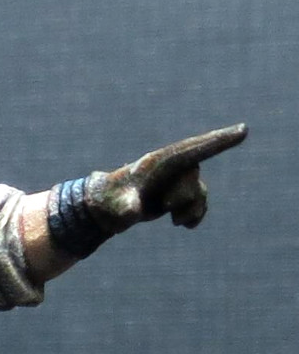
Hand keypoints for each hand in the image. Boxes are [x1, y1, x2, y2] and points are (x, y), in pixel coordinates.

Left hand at [86, 123, 247, 233]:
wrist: (109, 209)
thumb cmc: (110, 202)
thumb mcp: (116, 207)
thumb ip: (125, 209)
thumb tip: (132, 213)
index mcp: (161, 160)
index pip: (196, 148)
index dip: (219, 140)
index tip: (244, 129)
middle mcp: (174, 166)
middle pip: (194, 182)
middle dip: (182, 200)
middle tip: (163, 206)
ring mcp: (179, 178)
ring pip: (198, 195)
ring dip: (188, 212)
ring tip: (171, 220)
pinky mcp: (180, 192)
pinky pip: (200, 204)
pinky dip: (194, 216)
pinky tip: (184, 224)